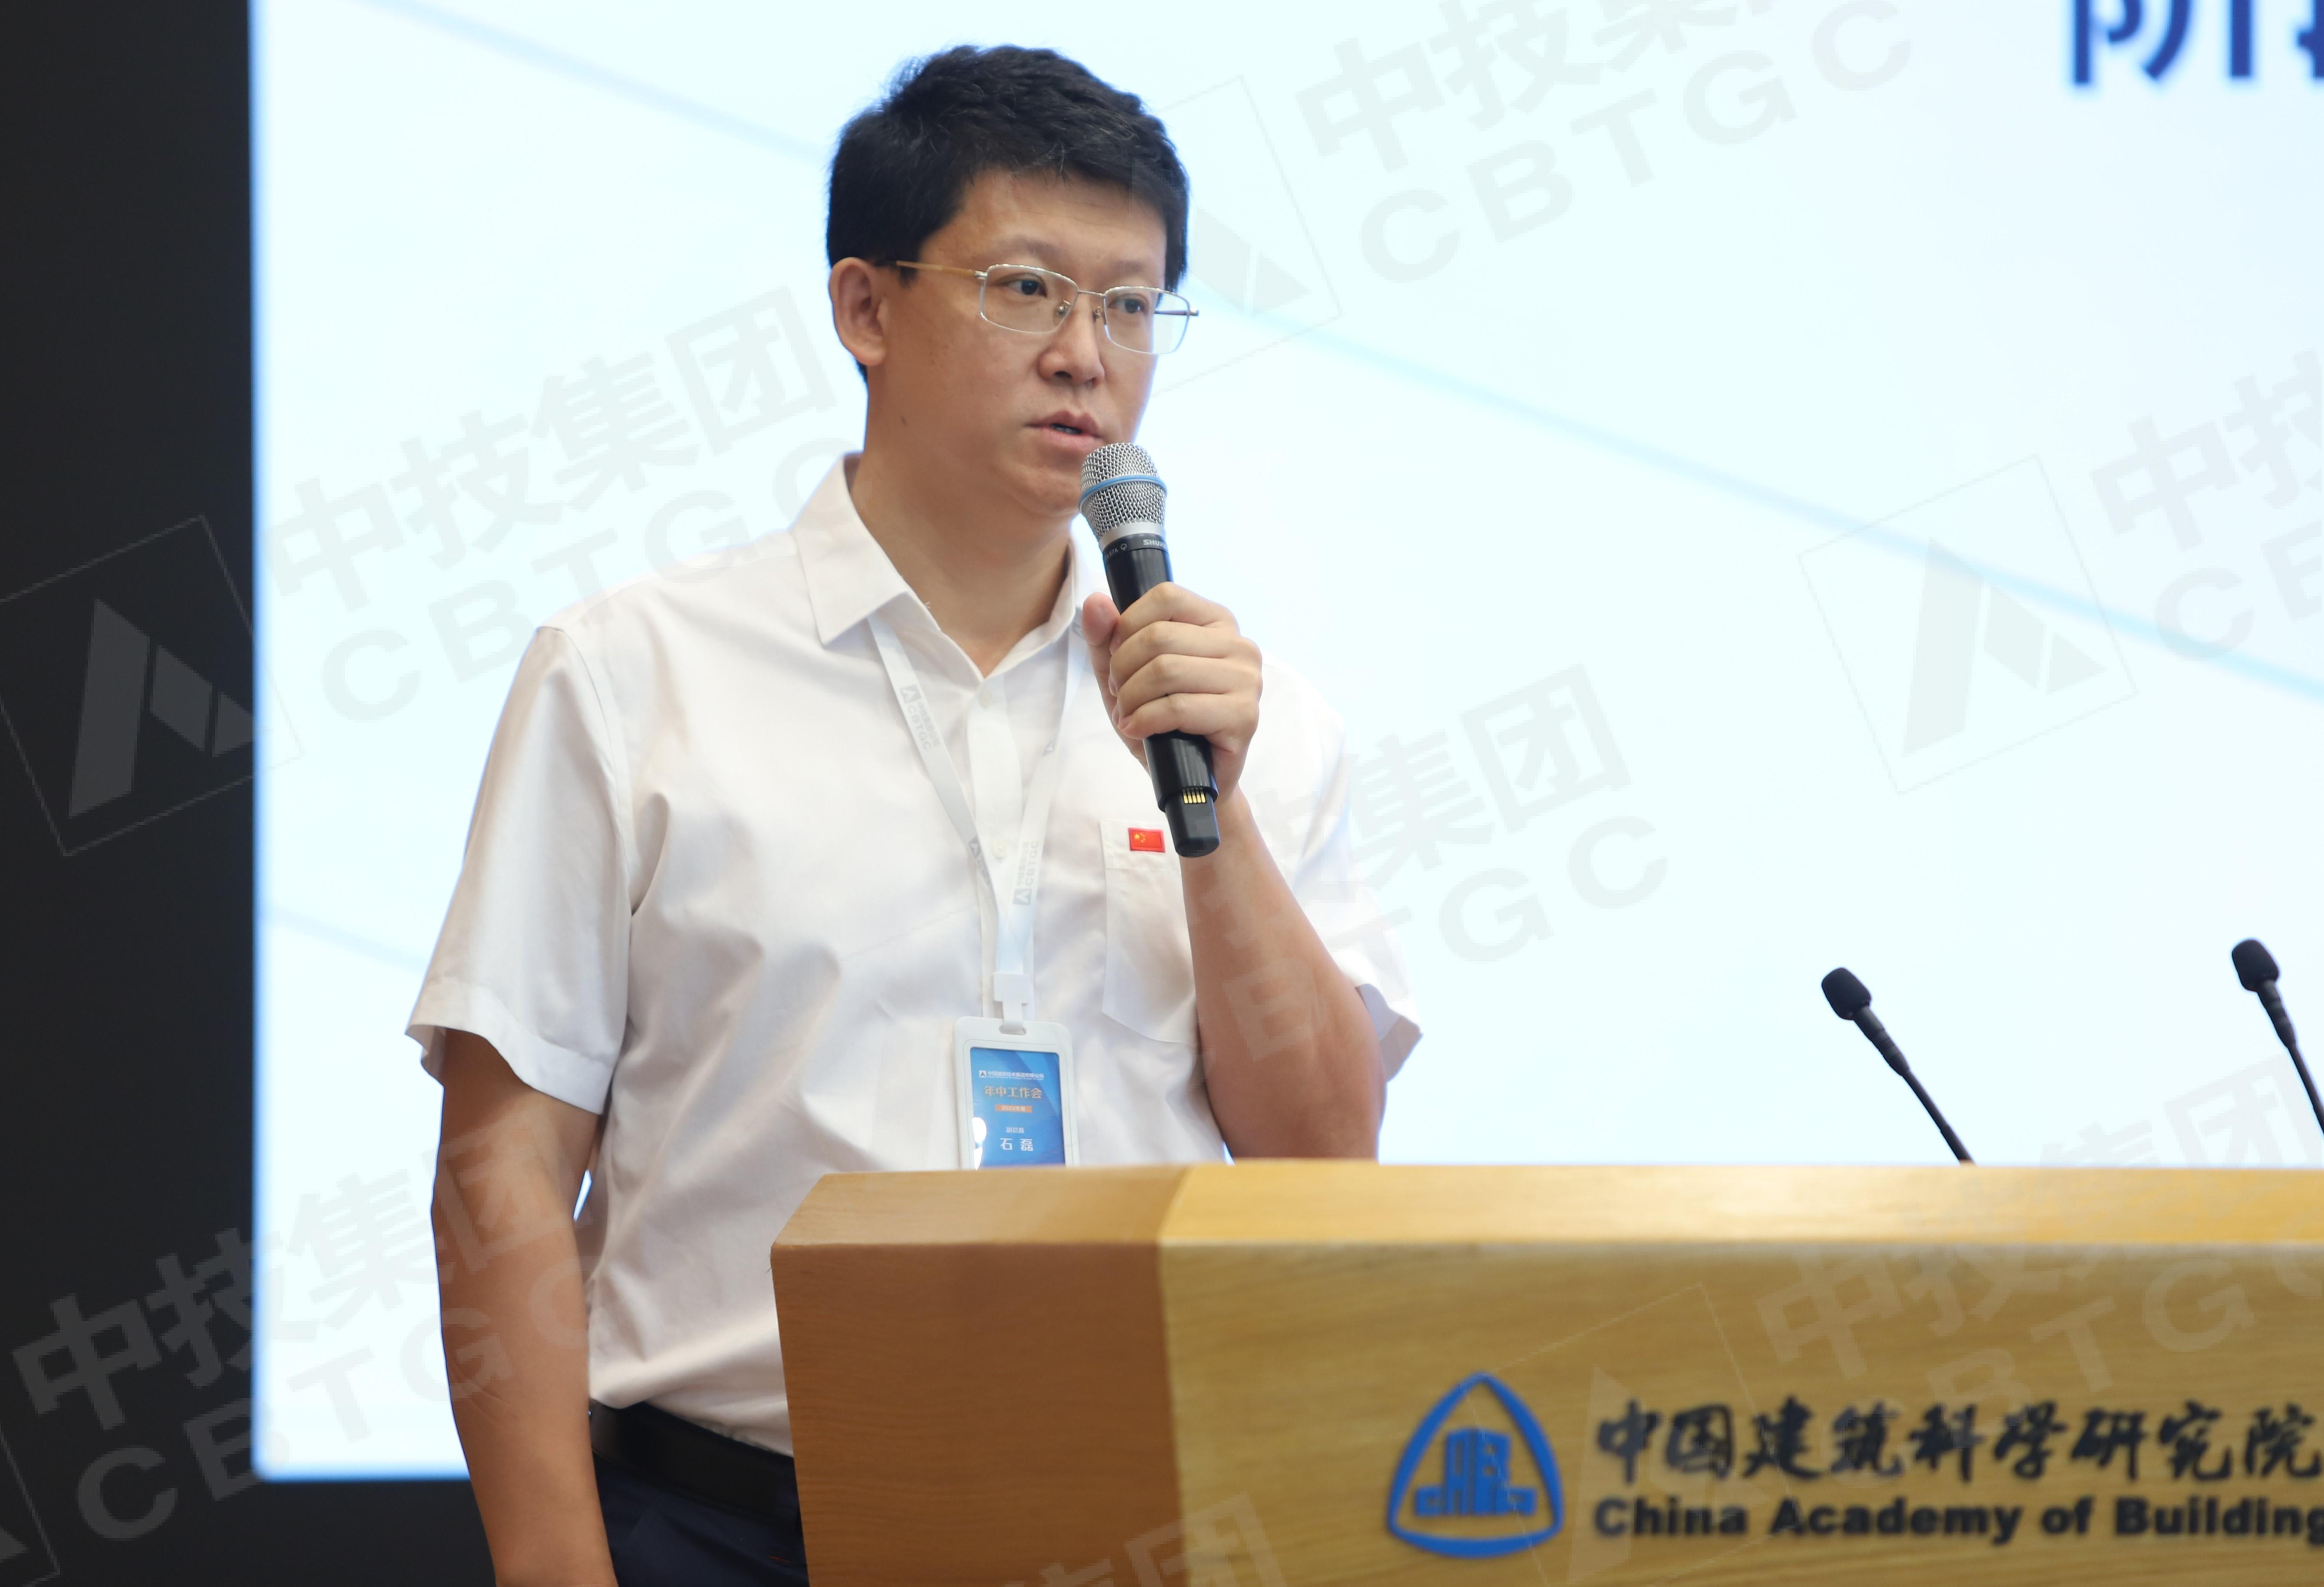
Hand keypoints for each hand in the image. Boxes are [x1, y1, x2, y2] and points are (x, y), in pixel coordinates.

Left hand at [1080, 584, 1262, 802]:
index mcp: (1217, 622)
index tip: (1119, 658)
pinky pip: (1178, 707)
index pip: (1165, 596)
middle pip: (1159, 636)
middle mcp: (1239, 645)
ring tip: (1128, 715)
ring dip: (1131, 698)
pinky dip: (1144, 720)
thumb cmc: (1162, 721)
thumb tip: (1096, 601)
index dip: (1127, 626)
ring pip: (1166, 670)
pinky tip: (1138, 730)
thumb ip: (1107, 638)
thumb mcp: (1125, 674)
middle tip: (1119, 695)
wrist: (1190, 778)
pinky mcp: (1244, 716)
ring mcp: (1247, 680)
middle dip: (1123, 669)